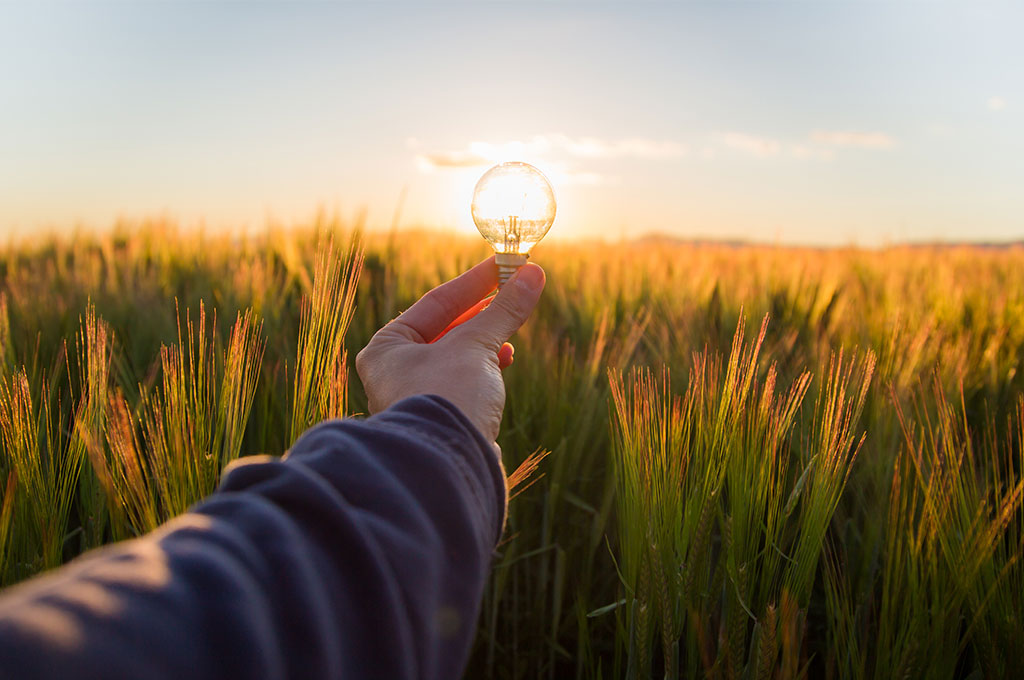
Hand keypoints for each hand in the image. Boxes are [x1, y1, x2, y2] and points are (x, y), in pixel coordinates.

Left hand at [355, 256, 545, 443]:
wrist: (448, 467)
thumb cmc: (448, 398)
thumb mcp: (477, 346)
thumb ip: (504, 310)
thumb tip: (532, 275)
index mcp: (387, 348)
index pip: (436, 303)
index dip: (475, 282)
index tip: (505, 265)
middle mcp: (395, 372)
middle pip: (447, 328)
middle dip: (484, 312)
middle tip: (516, 290)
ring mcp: (417, 397)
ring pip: (457, 356)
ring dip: (487, 340)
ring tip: (510, 331)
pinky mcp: (440, 419)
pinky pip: (464, 381)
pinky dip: (484, 369)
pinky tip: (503, 363)